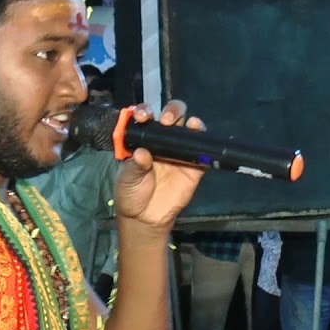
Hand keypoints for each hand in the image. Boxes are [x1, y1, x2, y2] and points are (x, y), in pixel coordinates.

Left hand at [112, 101, 206, 231]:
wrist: (145, 217)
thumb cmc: (131, 193)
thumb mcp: (126, 180)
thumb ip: (134, 166)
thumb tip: (141, 154)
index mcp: (144, 138)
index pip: (146, 117)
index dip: (145, 111)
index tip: (142, 116)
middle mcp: (163, 140)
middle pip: (172, 116)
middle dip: (170, 112)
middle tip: (166, 121)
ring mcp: (180, 152)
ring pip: (188, 128)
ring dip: (189, 120)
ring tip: (186, 124)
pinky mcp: (194, 166)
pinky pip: (202, 150)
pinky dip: (203, 140)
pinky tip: (199, 134)